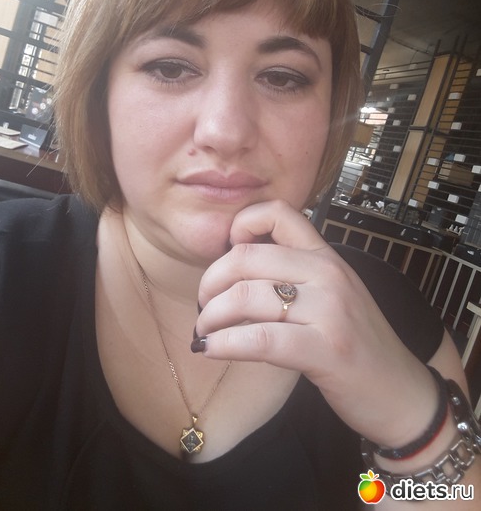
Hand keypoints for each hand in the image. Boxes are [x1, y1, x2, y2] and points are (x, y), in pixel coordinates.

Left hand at [195, 199, 437, 446]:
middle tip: (204, 305)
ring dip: (211, 315)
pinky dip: (224, 344)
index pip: (278, 212)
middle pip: (247, 256)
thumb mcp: (330, 295)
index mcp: (326, 257)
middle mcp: (328, 274)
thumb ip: (294, 275)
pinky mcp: (326, 350)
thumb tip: (233, 270)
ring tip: (204, 332)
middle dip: (210, 281)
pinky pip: (259, 339)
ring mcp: (330, 310)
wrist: (400, 392)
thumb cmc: (354, 343)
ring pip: (246, 296)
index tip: (225, 254)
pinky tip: (211, 350)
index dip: (240, 223)